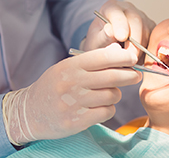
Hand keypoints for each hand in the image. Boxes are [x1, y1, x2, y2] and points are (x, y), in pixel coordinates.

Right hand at [2, 43, 140, 143]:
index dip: (123, 57)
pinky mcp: (76, 121)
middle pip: (112, 77)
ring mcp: (73, 103)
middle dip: (130, 75)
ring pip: (111, 96)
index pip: (103, 57)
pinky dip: (109, 109)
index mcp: (70, 66)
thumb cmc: (55, 86)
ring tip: (110, 94)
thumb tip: (117, 49)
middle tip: (136, 75)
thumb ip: (93, 60)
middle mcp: (71, 83)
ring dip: (116, 95)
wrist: (30, 112)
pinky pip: (106, 112)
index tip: (132, 58)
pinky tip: (102, 107)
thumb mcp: (68, 67)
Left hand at [81, 0, 155, 63]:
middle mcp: (128, 9)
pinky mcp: (151, 28)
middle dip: (134, 42)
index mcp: (111, 8)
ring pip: (147, 32)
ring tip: (130, 61)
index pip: (116, 12)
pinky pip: (154, 39)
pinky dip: (147, 52)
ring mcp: (142, 17)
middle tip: (130, 58)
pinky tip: (138, 59)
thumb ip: (102, 37)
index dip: (120, 24)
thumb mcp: (95, 42)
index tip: (121, 37)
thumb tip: (110, 31)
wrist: (107, 47)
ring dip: (141, 49)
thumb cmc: (99, 43)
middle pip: (136, 21)